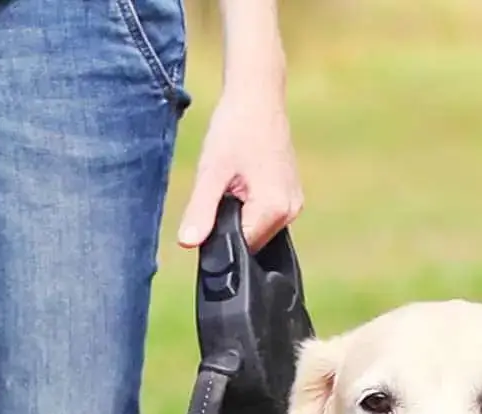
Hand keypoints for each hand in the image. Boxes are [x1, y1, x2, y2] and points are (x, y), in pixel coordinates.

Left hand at [174, 79, 302, 252]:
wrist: (257, 97)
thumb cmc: (234, 128)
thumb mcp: (211, 172)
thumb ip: (200, 211)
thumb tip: (187, 244)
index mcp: (273, 208)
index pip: (241, 247)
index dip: (218, 234)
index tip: (211, 205)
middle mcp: (290, 212)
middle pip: (250, 241)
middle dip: (230, 223)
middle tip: (221, 186)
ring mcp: (294, 205)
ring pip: (257, 229)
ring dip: (239, 214)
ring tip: (234, 179)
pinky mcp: (292, 196)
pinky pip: (265, 216)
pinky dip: (250, 205)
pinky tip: (243, 179)